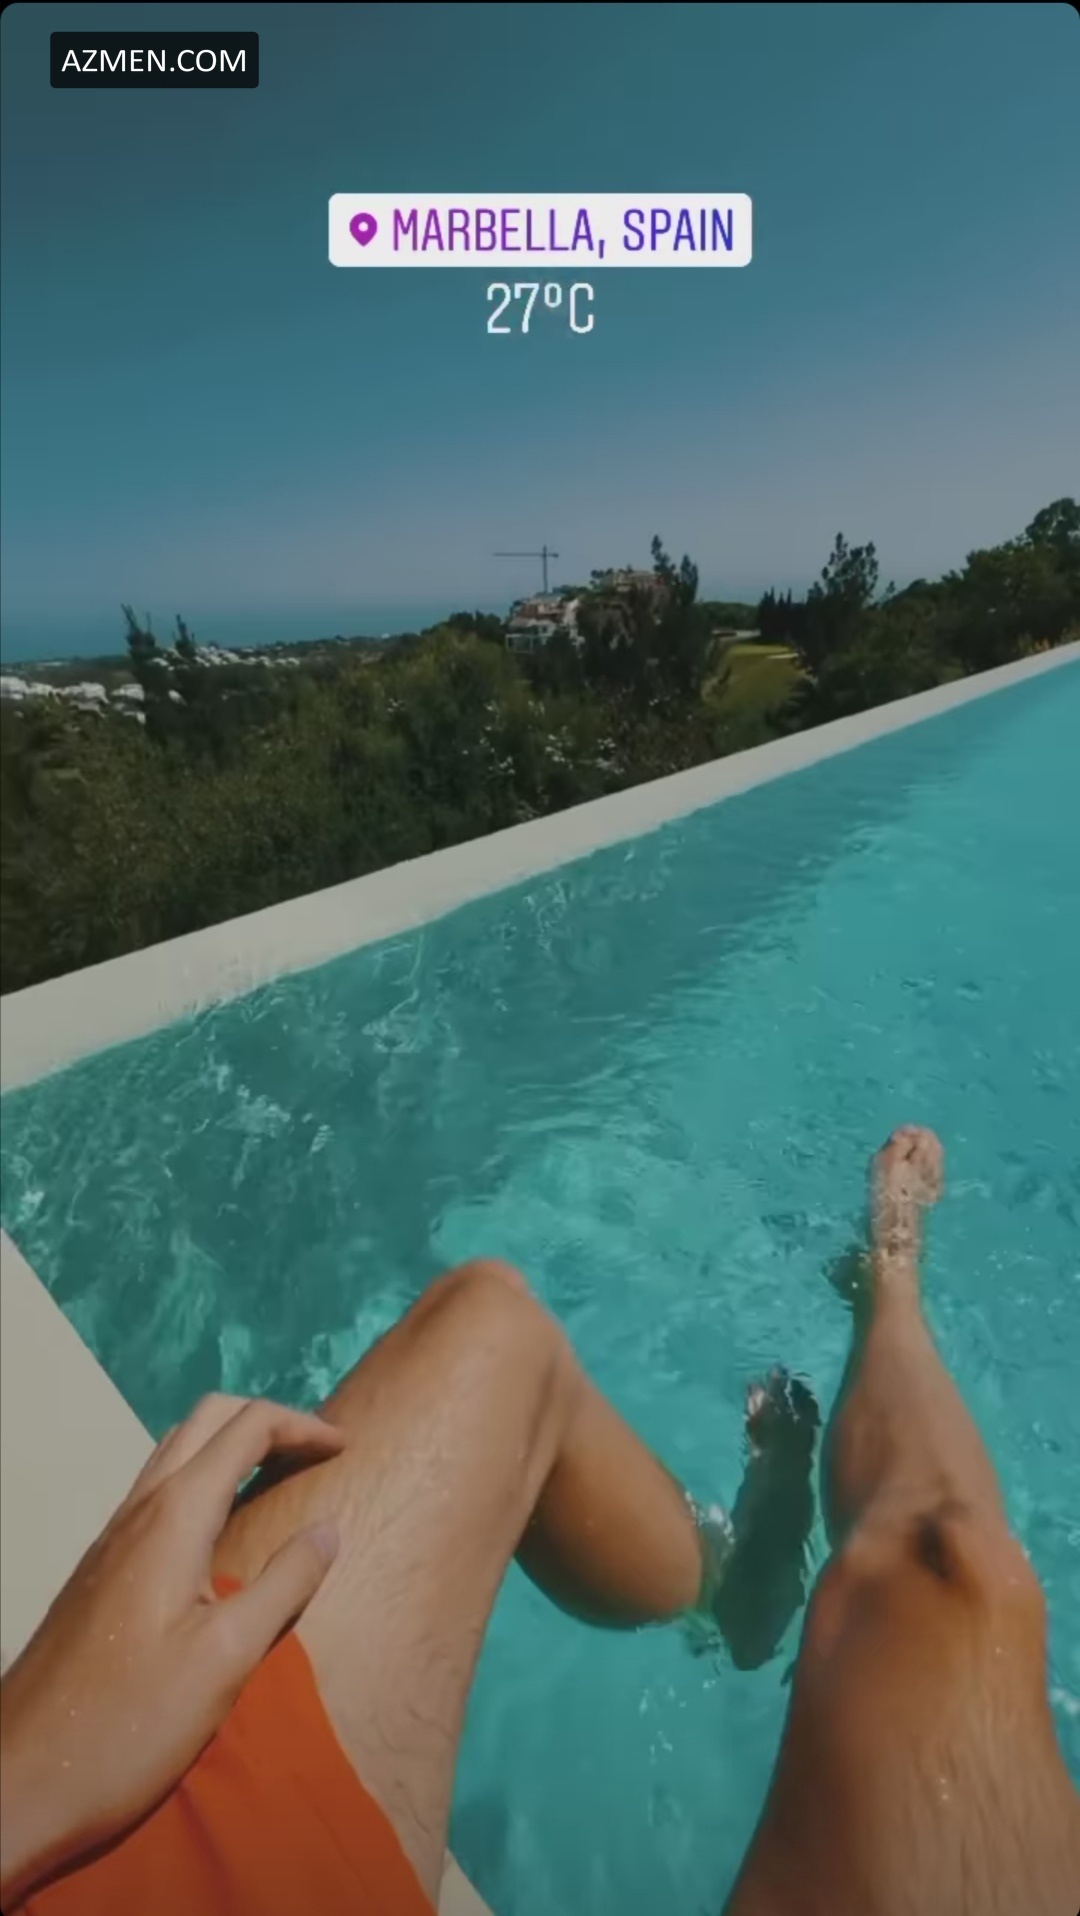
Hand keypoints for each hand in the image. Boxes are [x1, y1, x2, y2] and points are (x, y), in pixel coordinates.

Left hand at [0, 1393, 344, 1904]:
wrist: (22, 1780)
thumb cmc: (130, 1723)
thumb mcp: (225, 1659)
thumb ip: (283, 1585)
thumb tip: (328, 1530)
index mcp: (174, 1516)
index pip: (246, 1428)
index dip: (301, 1425)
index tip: (345, 1448)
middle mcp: (139, 1510)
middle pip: (206, 1421)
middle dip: (265, 1419)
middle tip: (314, 1451)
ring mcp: (112, 1539)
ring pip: (175, 1453)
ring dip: (230, 1446)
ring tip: (277, 1477)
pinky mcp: (100, 1571)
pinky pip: (157, 1492)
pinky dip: (202, 1480)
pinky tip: (221, 1532)